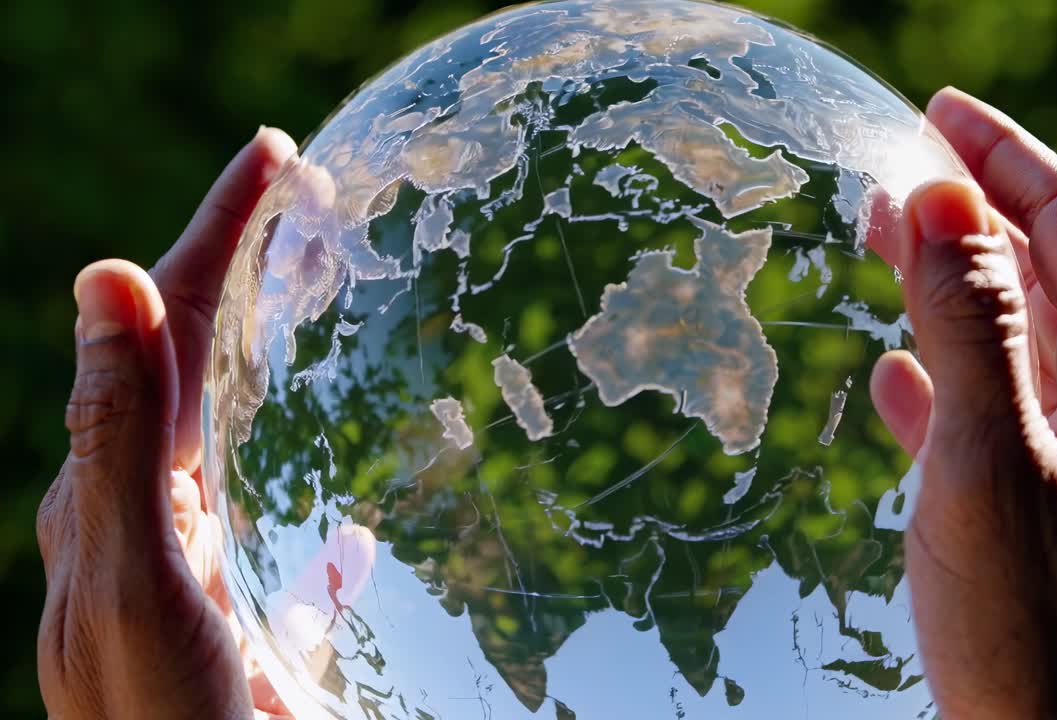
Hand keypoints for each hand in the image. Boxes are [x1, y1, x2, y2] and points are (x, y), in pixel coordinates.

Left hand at [37, 127, 298, 718]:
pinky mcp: (245, 644)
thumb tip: (105, 279)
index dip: (211, 235)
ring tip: (320, 321)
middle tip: (301, 207)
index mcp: (116, 501)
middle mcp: (148, 530)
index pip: (162, 332)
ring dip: (273, 374)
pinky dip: (316, 520)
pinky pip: (279, 558)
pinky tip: (357, 526)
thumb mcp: (131, 584)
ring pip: (234, 449)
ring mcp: (199, 585)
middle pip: (194, 373)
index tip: (274, 157)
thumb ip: (116, 442)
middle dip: (241, 281)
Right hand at [868, 88, 1056, 716]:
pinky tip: (893, 380)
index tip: (940, 112)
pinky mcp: (1047, 521)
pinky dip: (943, 383)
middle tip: (895, 171)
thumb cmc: (1041, 630)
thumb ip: (968, 325)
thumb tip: (936, 197)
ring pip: (1017, 346)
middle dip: (973, 217)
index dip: (1007, 160)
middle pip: (1049, 278)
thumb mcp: (994, 461)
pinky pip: (995, 420)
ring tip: (882, 244)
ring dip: (950, 291)